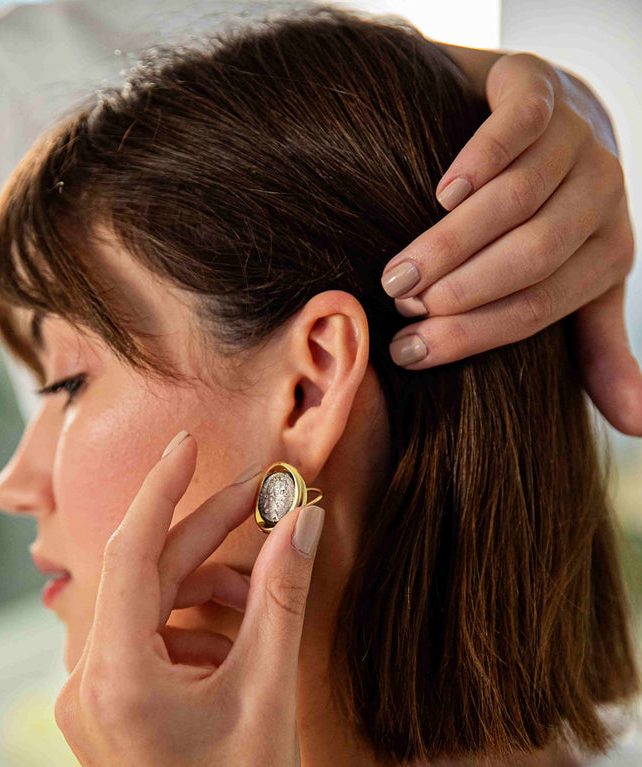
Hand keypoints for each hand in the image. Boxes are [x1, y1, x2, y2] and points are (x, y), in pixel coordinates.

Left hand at [53, 432, 324, 766]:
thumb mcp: (269, 694)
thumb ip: (281, 597)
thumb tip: (304, 521)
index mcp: (115, 679)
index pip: (133, 554)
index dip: (164, 490)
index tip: (188, 444)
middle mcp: (84, 685)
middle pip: (142, 580)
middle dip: (202, 541)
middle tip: (262, 504)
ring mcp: (88, 704)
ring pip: (145, 612)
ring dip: (203, 593)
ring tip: (260, 604)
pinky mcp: (103, 716)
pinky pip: (143, 646)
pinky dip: (189, 632)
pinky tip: (236, 646)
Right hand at [381, 51, 641, 435]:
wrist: (544, 119)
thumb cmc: (548, 224)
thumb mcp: (579, 290)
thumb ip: (601, 353)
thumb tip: (638, 428)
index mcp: (609, 253)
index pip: (540, 306)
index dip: (473, 335)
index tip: (409, 353)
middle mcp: (602, 194)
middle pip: (532, 254)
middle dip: (461, 292)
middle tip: (399, 312)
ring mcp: (576, 139)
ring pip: (518, 198)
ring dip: (452, 241)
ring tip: (398, 273)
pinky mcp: (542, 89)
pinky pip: (518, 127)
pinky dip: (478, 162)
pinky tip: (440, 194)